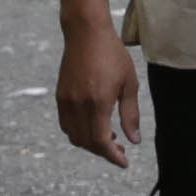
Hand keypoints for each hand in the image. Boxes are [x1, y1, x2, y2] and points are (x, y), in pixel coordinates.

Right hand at [54, 17, 141, 168]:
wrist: (86, 33)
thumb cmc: (112, 54)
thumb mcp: (129, 83)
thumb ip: (130, 114)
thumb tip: (134, 140)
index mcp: (98, 102)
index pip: (102, 141)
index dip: (113, 156)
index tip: (124, 162)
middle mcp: (79, 104)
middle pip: (87, 143)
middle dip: (104, 152)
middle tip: (120, 149)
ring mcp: (67, 100)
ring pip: (74, 136)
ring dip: (90, 143)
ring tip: (108, 137)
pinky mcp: (60, 96)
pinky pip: (66, 124)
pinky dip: (79, 132)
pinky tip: (93, 125)